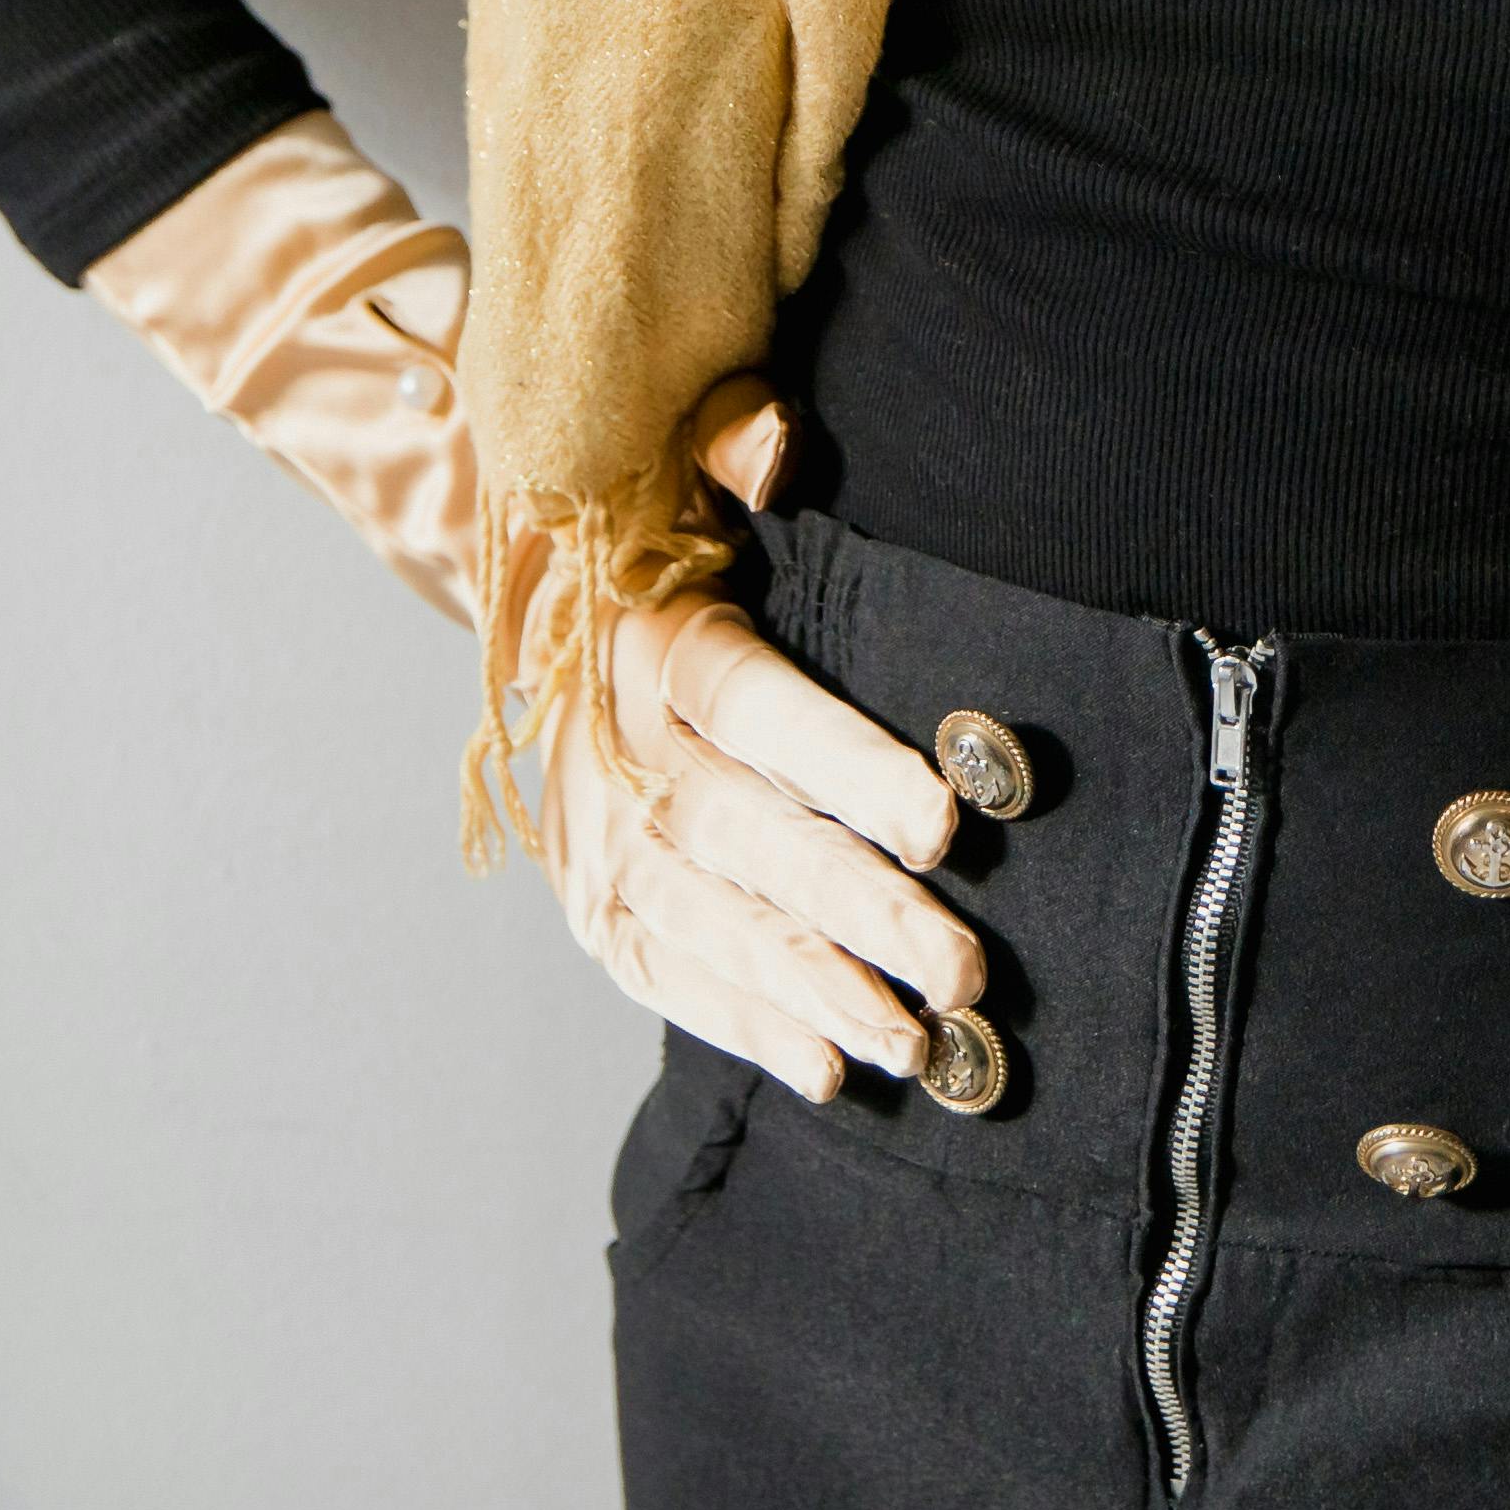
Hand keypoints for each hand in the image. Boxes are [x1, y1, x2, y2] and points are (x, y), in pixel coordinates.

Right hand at [88, 138, 980, 1085]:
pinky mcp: (598, 909)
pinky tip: (827, 1070)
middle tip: (964, 963)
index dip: (846, 765)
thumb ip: (732, 440)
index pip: (754, 707)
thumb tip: (773, 443)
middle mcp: (614, 753)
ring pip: (715, 924)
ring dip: (818, 987)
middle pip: (747, 839)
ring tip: (916, 1038)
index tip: (943, 819)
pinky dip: (746, 1026)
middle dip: (860, 909)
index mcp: (652, 643)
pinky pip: (670, 978)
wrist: (545, 612)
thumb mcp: (684, 461)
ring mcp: (597, 846)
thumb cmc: (664, 536)